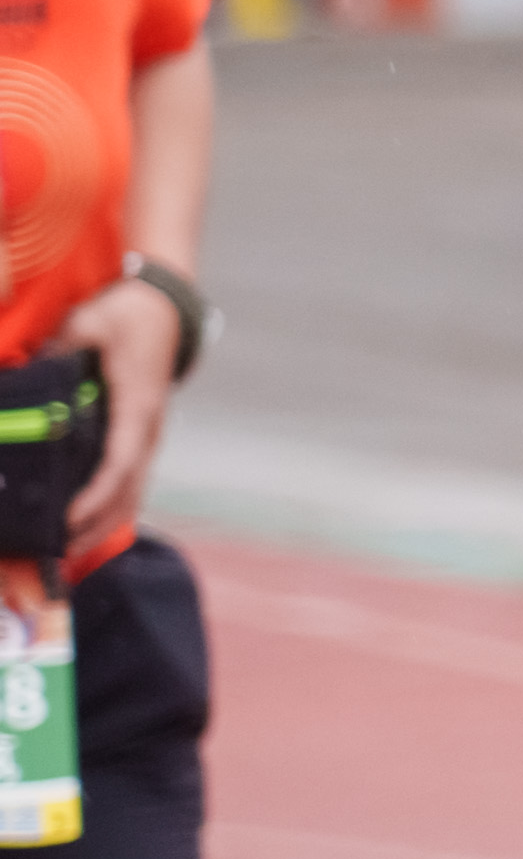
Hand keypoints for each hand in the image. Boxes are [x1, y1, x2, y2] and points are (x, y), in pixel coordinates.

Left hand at [56, 275, 181, 563]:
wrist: (162, 307)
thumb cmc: (124, 313)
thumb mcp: (86, 322)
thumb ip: (57, 350)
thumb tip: (24, 378)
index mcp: (137, 403)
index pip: (121, 461)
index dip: (96, 495)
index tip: (68, 519)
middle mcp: (148, 426)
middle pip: (130, 488)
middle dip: (97, 524)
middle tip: (59, 551)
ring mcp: (148, 432)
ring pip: (133, 489)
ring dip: (105, 523)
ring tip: (68, 550)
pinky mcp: (139, 434)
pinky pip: (130, 478)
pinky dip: (111, 506)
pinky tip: (88, 524)